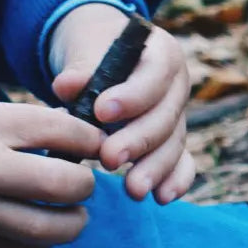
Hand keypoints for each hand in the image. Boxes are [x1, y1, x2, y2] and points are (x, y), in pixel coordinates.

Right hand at [0, 88, 103, 247]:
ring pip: (51, 231)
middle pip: (67, 186)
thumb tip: (65, 138)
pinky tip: (35, 227)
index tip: (91, 145)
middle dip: (86, 183)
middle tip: (81, 178)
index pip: (62, 133)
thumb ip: (10, 123)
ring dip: (72, 221)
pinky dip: (39, 242)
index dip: (89, 139)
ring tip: (69, 210)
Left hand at [49, 2, 194, 203]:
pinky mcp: (174, 144)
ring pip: (173, 146)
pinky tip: (161, 198)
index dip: (131, 96)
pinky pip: (182, 164)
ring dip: (154, 170)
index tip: (101, 112)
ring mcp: (178, 119)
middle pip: (165, 118)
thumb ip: (80, 69)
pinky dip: (174, 181)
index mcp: (162, 55)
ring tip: (133, 190)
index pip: (154, 77)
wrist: (102, 59)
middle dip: (138, 142)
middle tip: (108, 160)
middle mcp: (176, 88)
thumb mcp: (85, 49)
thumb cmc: (94, 51)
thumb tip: (66, 87)